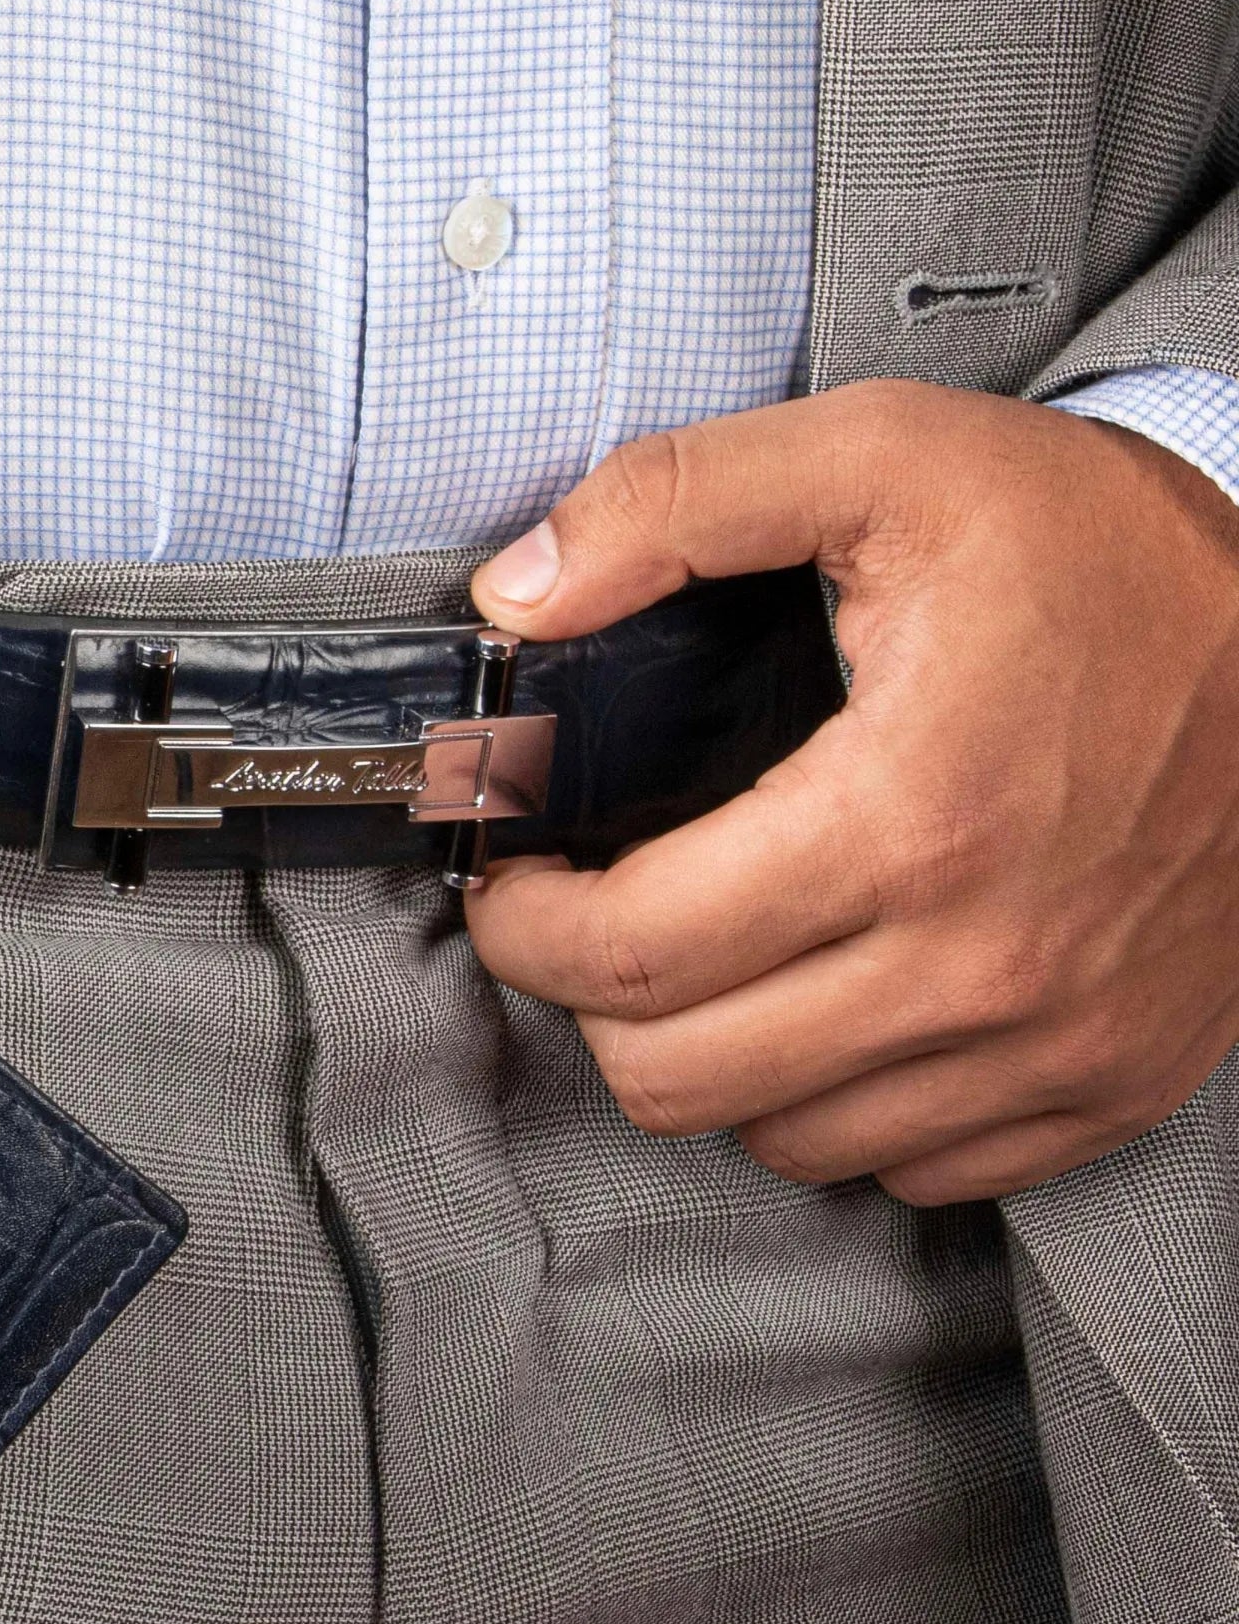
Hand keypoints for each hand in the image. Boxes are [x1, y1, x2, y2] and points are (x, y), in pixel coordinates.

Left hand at [460, 380, 1238, 1202]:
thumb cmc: (1105, 548)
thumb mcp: (888, 453)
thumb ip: (676, 502)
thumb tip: (518, 591)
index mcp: (911, 816)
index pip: (627, 954)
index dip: (524, 923)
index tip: (513, 879)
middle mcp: (986, 965)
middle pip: (675, 1077)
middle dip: (593, 996)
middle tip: (589, 914)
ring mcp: (1056, 1045)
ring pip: (779, 1140)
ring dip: (711, 1054)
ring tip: (712, 949)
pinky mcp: (1111, 1086)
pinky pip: (907, 1169)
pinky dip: (837, 1103)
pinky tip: (831, 998)